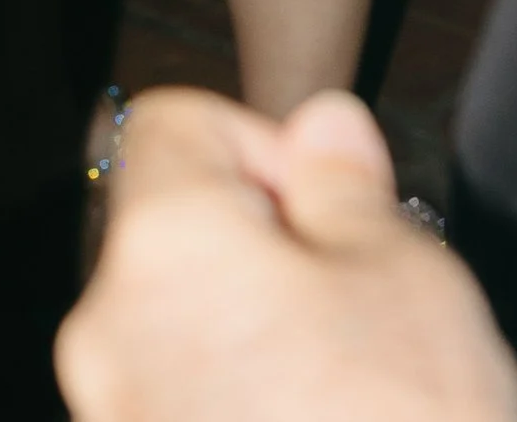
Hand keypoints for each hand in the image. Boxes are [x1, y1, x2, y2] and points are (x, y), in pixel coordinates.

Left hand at [56, 86, 516, 421]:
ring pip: (180, 335)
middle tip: (361, 312)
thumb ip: (346, 183)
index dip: (263, 146)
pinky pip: (183, 412)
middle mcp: (109, 333)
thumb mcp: (408, 274)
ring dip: (255, 343)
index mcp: (162, 245)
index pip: (173, 124)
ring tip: (355, 394)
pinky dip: (243, 410)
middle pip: (175, 238)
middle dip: (264, 255)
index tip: (331, 208)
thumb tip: (323, 125)